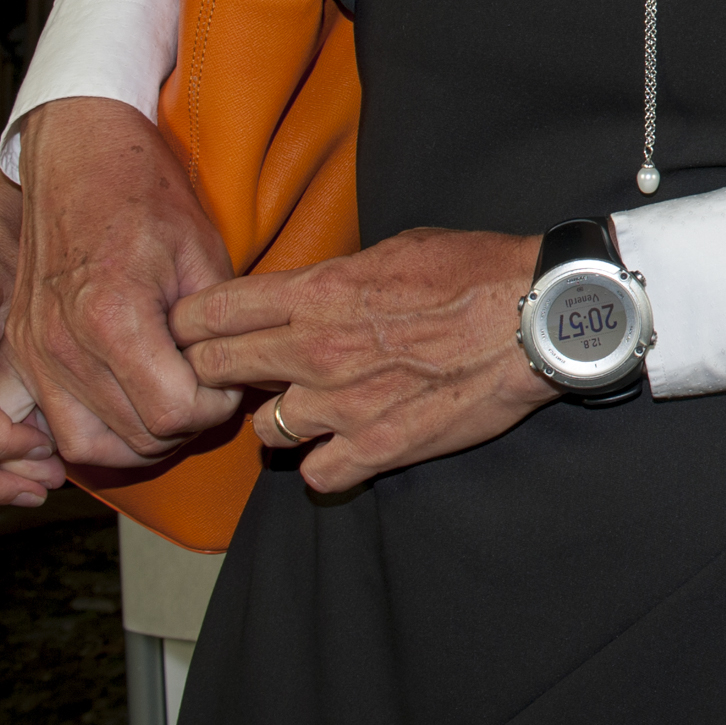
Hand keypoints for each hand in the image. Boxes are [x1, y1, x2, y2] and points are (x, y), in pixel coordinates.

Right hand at [7, 97, 245, 466]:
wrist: (78, 158)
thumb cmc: (145, 196)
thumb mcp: (201, 252)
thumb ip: (215, 324)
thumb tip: (234, 375)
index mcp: (113, 317)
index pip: (173, 411)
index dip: (214, 407)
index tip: (227, 382)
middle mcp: (63, 345)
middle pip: (134, 436)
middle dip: (183, 427)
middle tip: (206, 396)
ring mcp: (35, 353)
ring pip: (86, 447)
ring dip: (136, 443)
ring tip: (169, 410)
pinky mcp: (20, 354)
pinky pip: (48, 427)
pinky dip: (89, 435)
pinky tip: (123, 414)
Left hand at [174, 227, 557, 493]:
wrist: (536, 318)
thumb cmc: (476, 272)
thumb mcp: (397, 248)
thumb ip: (339, 277)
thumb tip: (311, 291)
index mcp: (318, 292)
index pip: (212, 312)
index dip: (189, 323)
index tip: (190, 330)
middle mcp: (316, 351)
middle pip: (216, 369)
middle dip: (212, 371)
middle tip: (228, 374)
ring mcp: (343, 406)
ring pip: (262, 429)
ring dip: (277, 420)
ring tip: (304, 411)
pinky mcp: (377, 448)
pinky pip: (315, 475)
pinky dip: (324, 465)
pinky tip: (344, 448)